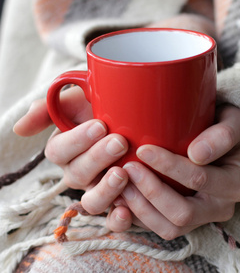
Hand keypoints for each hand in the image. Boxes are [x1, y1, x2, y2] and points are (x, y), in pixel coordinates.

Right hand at [14, 87, 132, 229]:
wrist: (143, 117)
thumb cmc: (108, 106)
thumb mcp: (80, 97)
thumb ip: (51, 107)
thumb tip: (19, 130)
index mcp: (66, 149)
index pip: (59, 151)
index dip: (77, 141)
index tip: (101, 125)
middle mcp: (79, 172)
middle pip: (77, 175)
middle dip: (97, 158)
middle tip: (119, 142)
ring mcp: (99, 189)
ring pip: (92, 202)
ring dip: (105, 190)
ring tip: (122, 173)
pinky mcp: (121, 202)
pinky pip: (113, 220)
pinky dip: (118, 220)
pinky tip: (126, 211)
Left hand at [105, 105, 239, 238]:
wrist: (223, 141)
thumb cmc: (226, 126)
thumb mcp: (234, 122)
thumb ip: (223, 135)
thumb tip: (196, 154)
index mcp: (237, 184)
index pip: (200, 179)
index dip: (169, 167)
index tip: (143, 149)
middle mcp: (223, 207)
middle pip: (183, 213)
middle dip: (151, 191)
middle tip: (127, 168)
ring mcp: (203, 219)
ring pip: (170, 228)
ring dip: (141, 208)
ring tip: (122, 183)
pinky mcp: (186, 224)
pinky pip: (160, 229)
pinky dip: (138, 217)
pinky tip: (122, 197)